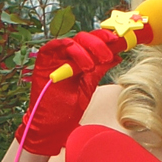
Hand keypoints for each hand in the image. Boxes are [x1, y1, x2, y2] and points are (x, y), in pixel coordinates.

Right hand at [16, 27, 124, 155]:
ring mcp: (55, 56)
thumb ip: (100, 69)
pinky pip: (56, 45)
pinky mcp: (44, 59)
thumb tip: (116, 56)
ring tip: (91, 67)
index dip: (105, 38)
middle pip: (84, 38)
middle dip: (98, 44)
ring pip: (73, 41)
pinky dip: (70, 48)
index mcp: (78, 58)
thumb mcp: (89, 85)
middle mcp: (67, 54)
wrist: (52, 123)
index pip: (92, 42)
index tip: (118, 41)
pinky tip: (80, 61)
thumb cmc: (68, 106)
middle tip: (107, 56)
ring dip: (86, 51)